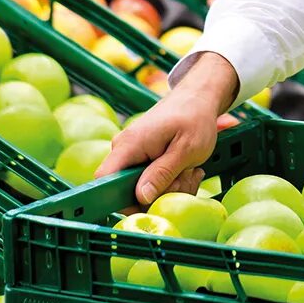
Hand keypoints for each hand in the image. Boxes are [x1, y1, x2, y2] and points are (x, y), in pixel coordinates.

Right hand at [96, 51, 240, 204]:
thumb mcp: (186, 149)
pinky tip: (187, 170)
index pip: (104, 179)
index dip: (120, 200)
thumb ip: (162, 173)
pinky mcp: (143, 158)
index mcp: (129, 145)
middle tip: (186, 179)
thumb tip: (141, 197)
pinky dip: (171, 181)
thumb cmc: (195, 118)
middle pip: (129, 190)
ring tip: (191, 171)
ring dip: (171, 187)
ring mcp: (133, 154)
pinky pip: (151, 180)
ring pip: (144, 188)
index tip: (150, 205)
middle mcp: (125, 149)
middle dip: (160, 193)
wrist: (198, 97)